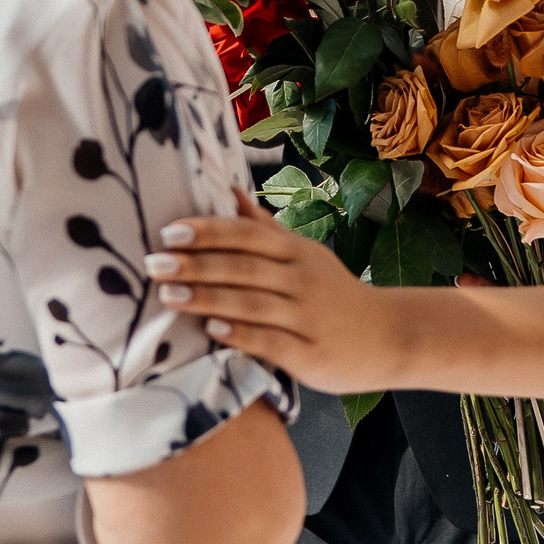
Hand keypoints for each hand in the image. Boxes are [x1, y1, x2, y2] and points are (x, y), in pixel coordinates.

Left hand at [146, 200, 409, 393]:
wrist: (389, 336)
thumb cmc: (334, 294)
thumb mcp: (305, 255)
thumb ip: (264, 228)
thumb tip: (229, 189)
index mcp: (297, 252)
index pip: (247, 234)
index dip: (208, 231)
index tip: (169, 232)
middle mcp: (302, 279)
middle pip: (243, 267)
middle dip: (196, 264)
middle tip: (154, 264)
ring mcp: (307, 317)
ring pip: (251, 302)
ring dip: (207, 298)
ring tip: (167, 296)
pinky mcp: (310, 353)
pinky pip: (270, 341)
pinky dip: (240, 334)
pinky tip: (212, 331)